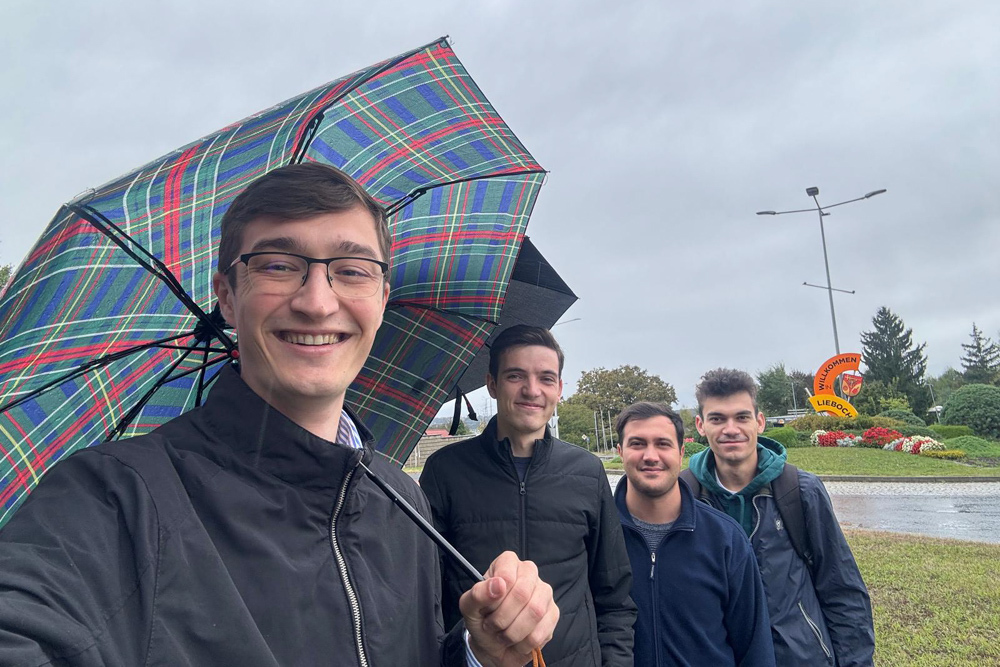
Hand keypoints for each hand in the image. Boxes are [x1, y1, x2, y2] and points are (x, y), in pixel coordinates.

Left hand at [460, 551, 557, 666]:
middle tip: (491, 625)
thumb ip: (478, 594)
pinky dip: (523, 643)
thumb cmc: (481, 619)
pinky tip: (516, 640)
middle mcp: (529, 572)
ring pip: (535, 612)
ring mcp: (544, 592)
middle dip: (502, 618)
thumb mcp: (469, 608)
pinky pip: (541, 631)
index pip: (507, 575)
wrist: (492, 645)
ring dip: (512, 632)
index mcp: (507, 563)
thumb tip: (498, 584)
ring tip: (502, 634)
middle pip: (522, 594)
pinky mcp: (553, 613)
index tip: (487, 609)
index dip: (495, 598)